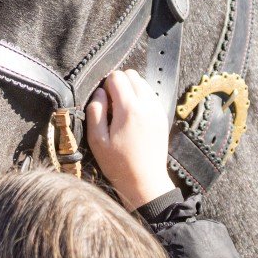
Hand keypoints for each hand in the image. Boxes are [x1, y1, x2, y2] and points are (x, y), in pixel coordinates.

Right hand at [86, 69, 175, 209]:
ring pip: (143, 83)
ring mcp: (157, 110)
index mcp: (129, 109)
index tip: (103, 101)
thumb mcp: (97, 141)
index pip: (117, 77)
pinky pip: (151, 95)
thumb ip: (95, 112)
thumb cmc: (118, 165)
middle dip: (119, 84)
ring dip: (131, 90)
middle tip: (112, 105)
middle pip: (132, 75)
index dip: (106, 85)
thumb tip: (99, 92)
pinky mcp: (163, 117)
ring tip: (122, 111)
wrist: (146, 182)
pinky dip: (141, 98)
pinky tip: (133, 116)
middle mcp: (147, 105)